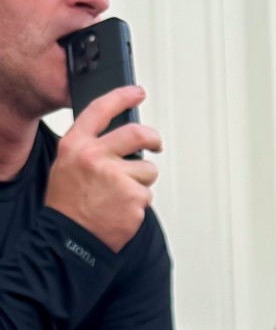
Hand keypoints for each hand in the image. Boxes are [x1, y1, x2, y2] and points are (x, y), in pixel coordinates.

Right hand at [44, 86, 161, 250]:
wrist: (70, 237)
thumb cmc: (69, 204)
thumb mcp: (66, 165)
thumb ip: (89, 147)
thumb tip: (116, 138)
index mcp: (78, 145)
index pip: (101, 110)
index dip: (122, 96)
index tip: (137, 92)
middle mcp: (97, 156)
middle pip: (137, 134)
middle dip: (153, 138)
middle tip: (155, 144)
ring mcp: (117, 177)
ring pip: (148, 170)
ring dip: (142, 181)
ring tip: (122, 195)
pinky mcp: (133, 197)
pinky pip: (147, 194)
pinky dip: (139, 202)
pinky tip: (122, 209)